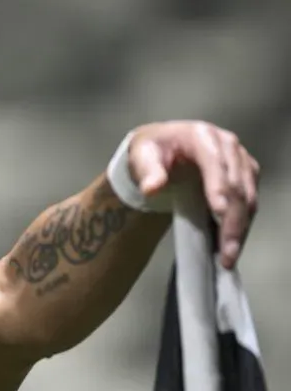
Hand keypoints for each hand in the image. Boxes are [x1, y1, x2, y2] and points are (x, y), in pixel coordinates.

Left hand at [127, 120, 259, 268]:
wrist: (161, 146)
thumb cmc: (151, 151)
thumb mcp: (141, 157)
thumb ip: (147, 171)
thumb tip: (152, 188)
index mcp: (201, 136)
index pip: (214, 163)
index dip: (219, 187)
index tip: (219, 212)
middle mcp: (227, 145)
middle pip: (236, 185)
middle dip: (233, 220)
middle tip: (225, 251)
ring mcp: (239, 160)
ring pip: (248, 196)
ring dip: (241, 227)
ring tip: (229, 255)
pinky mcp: (244, 174)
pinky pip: (248, 200)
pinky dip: (242, 223)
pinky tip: (230, 244)